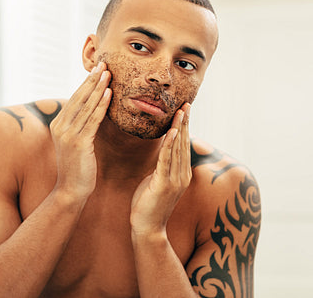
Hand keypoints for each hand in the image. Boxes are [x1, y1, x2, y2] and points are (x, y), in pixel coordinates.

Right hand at [50, 62, 111, 200]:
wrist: (71, 190)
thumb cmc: (77, 167)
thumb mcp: (76, 142)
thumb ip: (81, 126)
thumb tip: (92, 110)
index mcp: (59, 124)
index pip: (75, 98)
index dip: (87, 83)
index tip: (98, 69)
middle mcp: (60, 127)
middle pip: (79, 98)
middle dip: (92, 80)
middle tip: (103, 64)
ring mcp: (68, 135)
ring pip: (86, 106)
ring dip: (98, 88)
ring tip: (108, 73)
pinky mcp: (79, 143)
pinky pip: (92, 120)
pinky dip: (101, 105)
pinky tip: (109, 94)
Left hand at [130, 103, 191, 235]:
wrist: (146, 228)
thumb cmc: (148, 203)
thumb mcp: (156, 180)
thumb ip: (161, 166)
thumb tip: (161, 152)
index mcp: (180, 173)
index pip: (183, 145)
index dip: (184, 126)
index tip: (184, 109)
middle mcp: (182, 175)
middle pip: (184, 143)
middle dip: (185, 123)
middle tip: (186, 103)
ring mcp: (175, 181)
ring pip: (178, 149)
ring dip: (180, 129)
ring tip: (181, 111)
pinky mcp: (164, 185)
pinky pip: (167, 161)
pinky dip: (170, 145)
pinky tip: (171, 132)